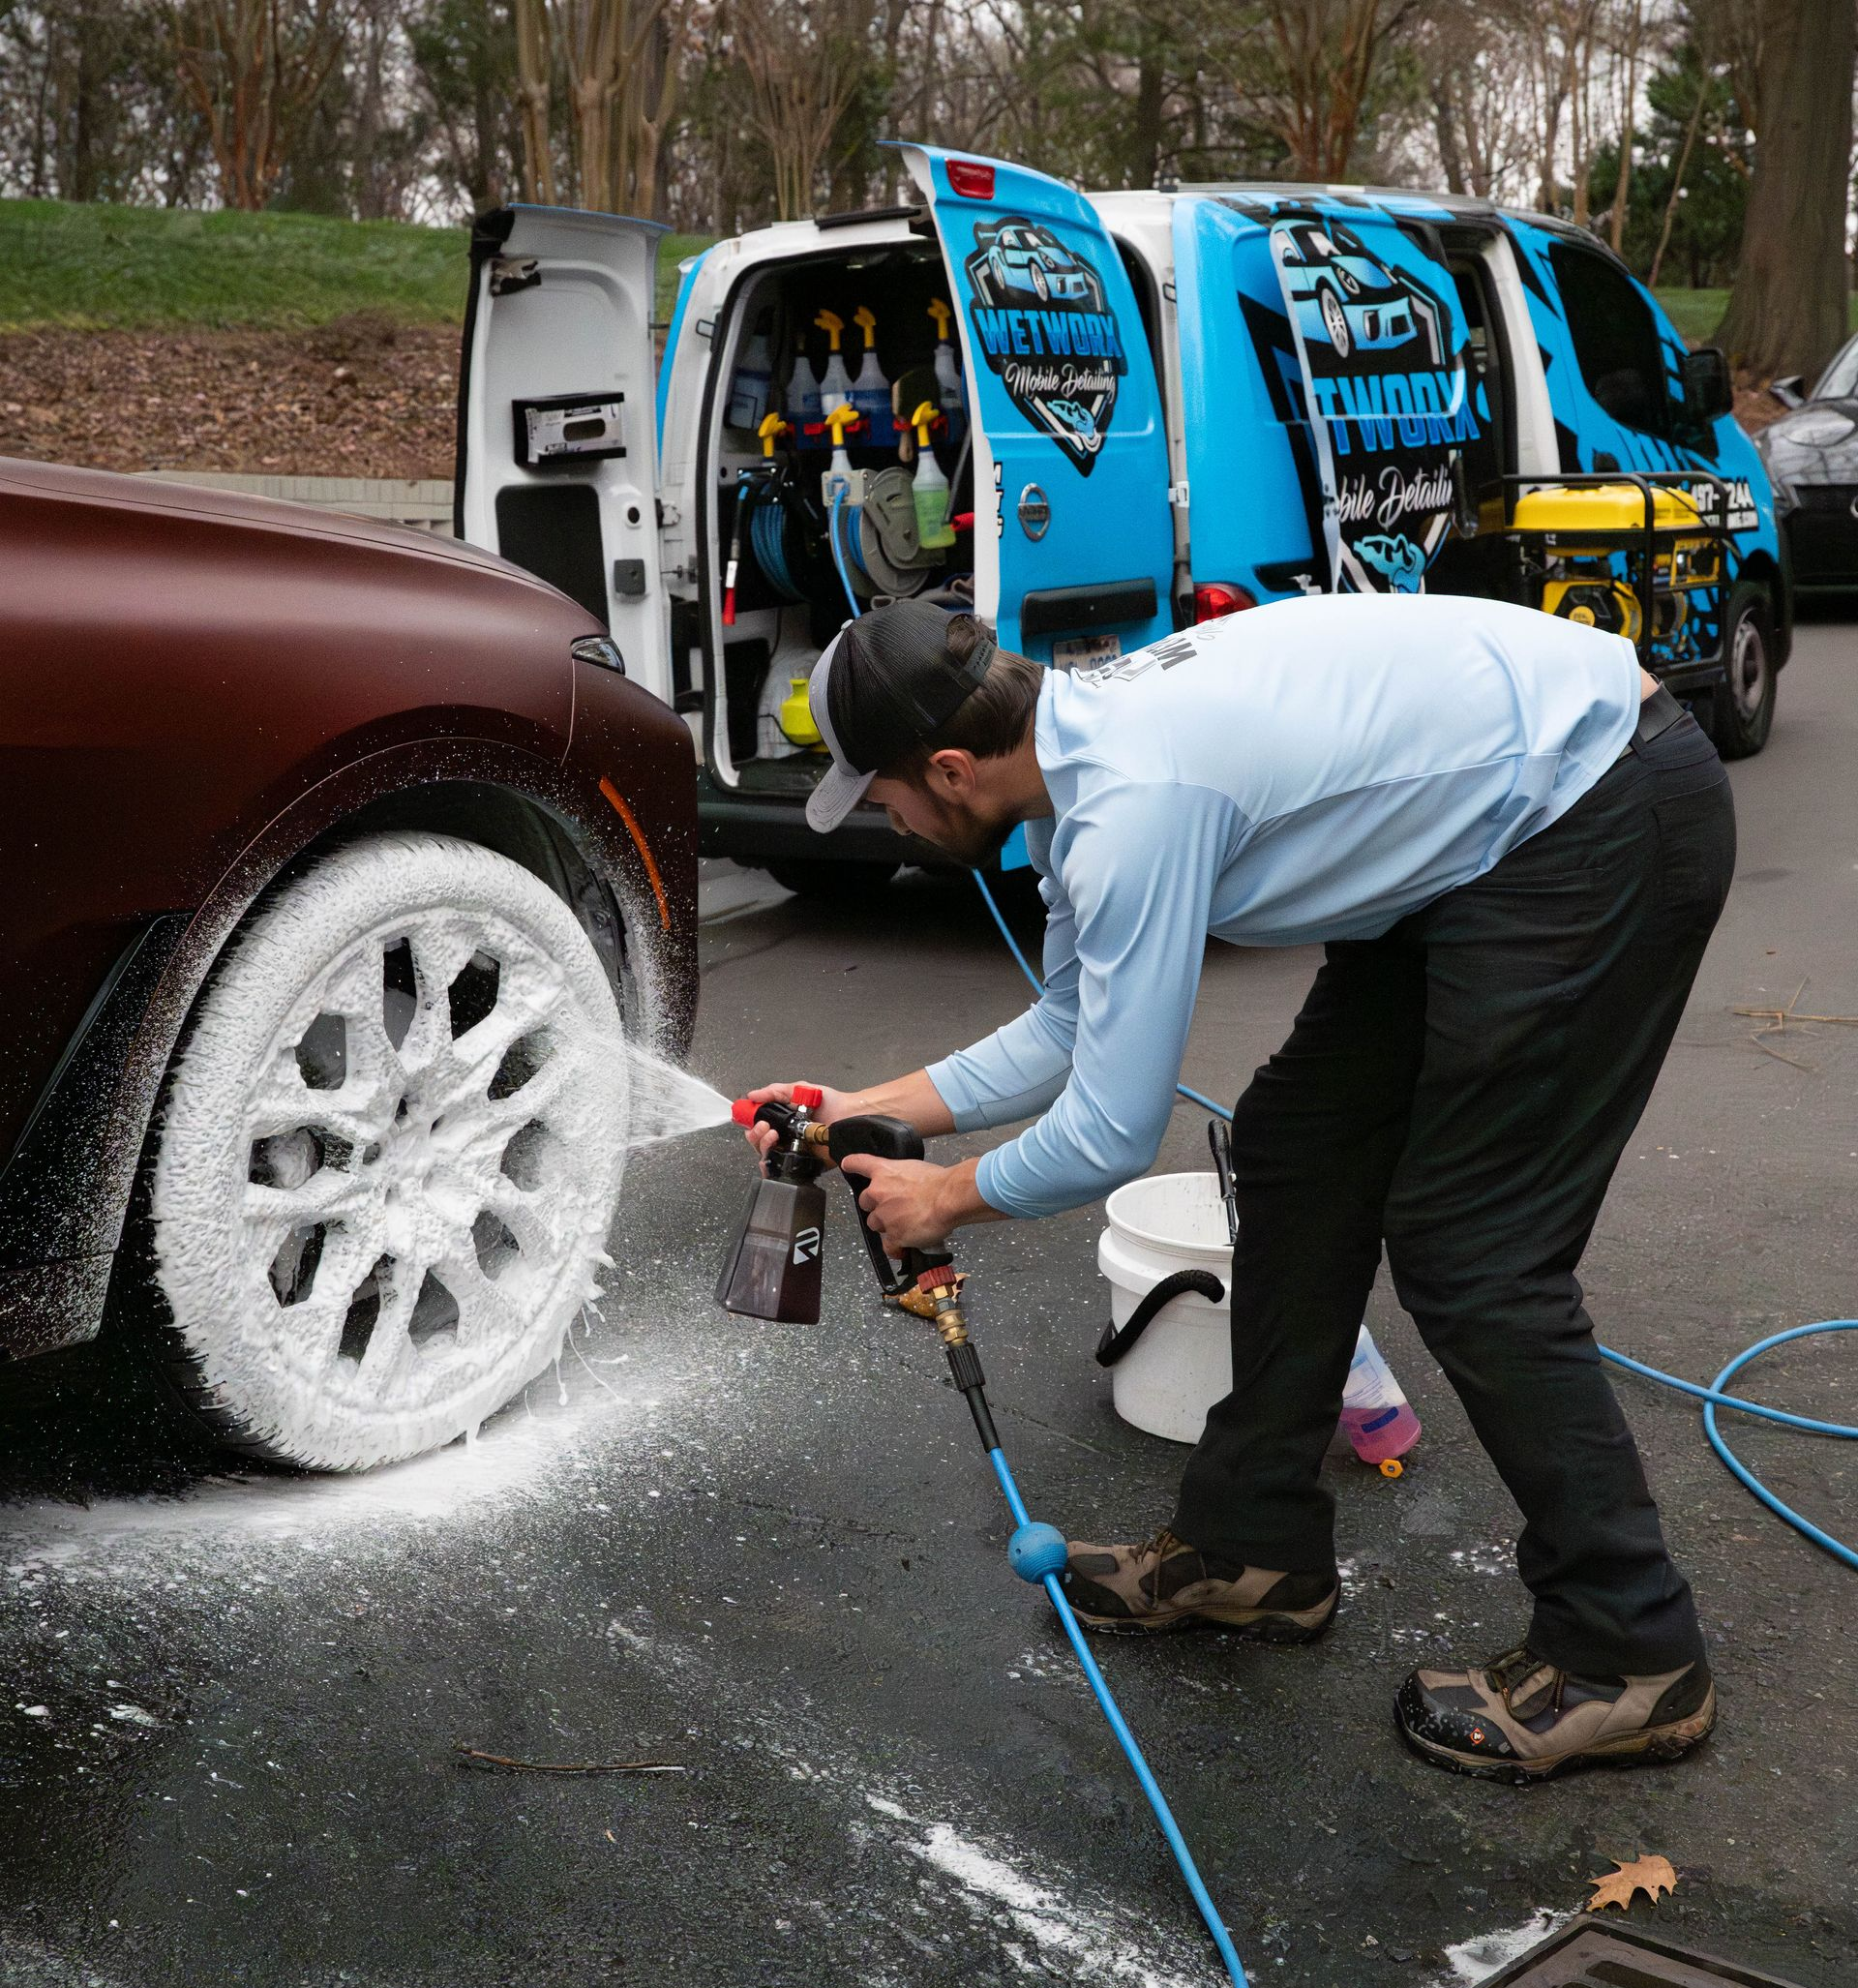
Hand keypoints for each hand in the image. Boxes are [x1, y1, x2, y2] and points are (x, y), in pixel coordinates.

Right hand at [737, 1080, 858, 1165]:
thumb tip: (752, 1095)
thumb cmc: (831, 1103)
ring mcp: (792, 1152)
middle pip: (757, 1142)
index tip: (753, 1118)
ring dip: (763, 1145)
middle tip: (766, 1127)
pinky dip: (771, 1167)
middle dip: (756, 1134)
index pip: (758, 1125)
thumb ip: (776, 1091)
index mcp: (783, 1121)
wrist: (851, 1116)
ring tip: (774, 1136)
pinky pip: (780, 1170)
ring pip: (765, 1156)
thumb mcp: (802, 1090)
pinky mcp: (802, 1165)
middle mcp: (785, 1137)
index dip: (750, 1123)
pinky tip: (776, 1155)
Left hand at [840, 1154, 963, 1253]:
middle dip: (876, 1206)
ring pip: (875, 1224)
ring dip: (886, 1226)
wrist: (948, 1198)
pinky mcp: (893, 1235)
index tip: (845, 1165)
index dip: (852, 1165)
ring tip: (905, 1227)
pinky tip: (903, 1249)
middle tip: (895, 1209)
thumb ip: (905, 1179)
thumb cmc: (940, 1181)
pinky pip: (888, 1246)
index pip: (861, 1163)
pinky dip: (895, 1249)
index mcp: (885, 1172)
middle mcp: (878, 1192)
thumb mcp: (918, 1170)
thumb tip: (909, 1192)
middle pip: (865, 1202)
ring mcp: (884, 1215)